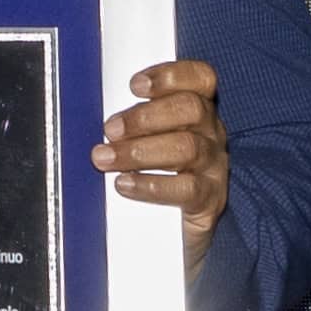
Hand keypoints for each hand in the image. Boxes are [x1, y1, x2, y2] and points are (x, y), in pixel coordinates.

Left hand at [94, 59, 228, 270]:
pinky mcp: (210, 201)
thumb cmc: (154, 176)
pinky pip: (187, 189)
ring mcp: (214, 167)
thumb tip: (97, 118)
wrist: (173, 235)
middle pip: (191, 109)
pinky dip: (151, 185)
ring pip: (187, 147)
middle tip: (110, 130)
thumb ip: (130, 125)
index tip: (134, 86)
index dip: (171, 75)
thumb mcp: (144, 143)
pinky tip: (125, 186)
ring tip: (105, 159)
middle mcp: (211, 134)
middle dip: (144, 116)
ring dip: (139, 150)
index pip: (200, 79)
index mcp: (197, 112)